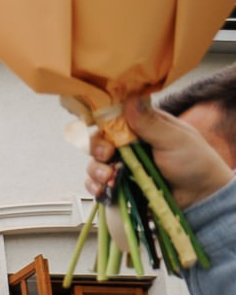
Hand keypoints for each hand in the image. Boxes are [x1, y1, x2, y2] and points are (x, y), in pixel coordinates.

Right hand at [91, 95, 234, 211]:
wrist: (199, 196)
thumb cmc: (194, 162)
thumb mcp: (174, 139)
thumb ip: (150, 123)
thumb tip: (130, 99)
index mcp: (143, 125)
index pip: (113, 119)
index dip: (104, 126)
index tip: (107, 137)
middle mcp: (130, 144)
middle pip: (99, 142)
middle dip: (97, 150)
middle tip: (107, 157)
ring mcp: (123, 165)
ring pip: (95, 164)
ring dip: (96, 171)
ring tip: (109, 179)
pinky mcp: (120, 184)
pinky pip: (97, 184)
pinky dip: (95, 187)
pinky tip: (103, 190)